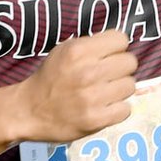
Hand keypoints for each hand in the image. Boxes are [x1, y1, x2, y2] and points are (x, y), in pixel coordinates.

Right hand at [18, 30, 136, 143]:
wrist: (29, 110)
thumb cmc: (50, 77)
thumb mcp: (64, 50)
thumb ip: (91, 46)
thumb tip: (121, 46)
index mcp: (78, 50)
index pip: (121, 39)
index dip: (116, 48)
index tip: (108, 56)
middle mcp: (87, 72)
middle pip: (130, 62)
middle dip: (121, 68)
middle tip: (108, 75)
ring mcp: (92, 97)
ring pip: (130, 85)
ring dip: (120, 89)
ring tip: (105, 92)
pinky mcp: (96, 120)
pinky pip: (126, 109)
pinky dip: (117, 109)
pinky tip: (104, 107)